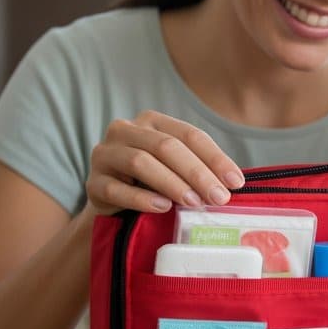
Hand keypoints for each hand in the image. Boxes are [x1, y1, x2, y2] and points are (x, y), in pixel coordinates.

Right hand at [86, 110, 244, 214]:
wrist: (111, 205)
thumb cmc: (152, 183)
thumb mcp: (175, 169)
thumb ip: (198, 168)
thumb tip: (233, 184)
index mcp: (151, 120)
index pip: (188, 134)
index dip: (215, 157)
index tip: (236, 182)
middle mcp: (125, 130)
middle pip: (166, 146)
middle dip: (197, 173)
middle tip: (219, 198)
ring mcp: (104, 154)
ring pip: (140, 162)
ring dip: (172, 183)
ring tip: (194, 202)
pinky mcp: (91, 183)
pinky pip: (116, 189)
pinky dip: (142, 199)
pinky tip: (162, 208)